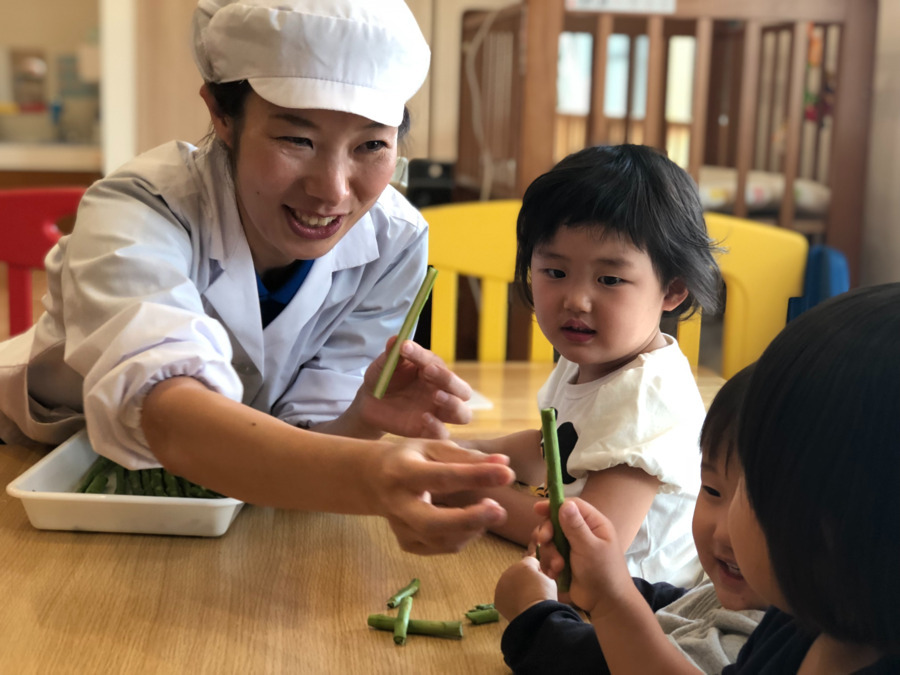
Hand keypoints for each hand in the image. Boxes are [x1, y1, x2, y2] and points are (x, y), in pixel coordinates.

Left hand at [361, 338, 472, 438]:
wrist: (370, 403)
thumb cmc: (383, 378)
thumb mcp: (384, 364)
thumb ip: (392, 353)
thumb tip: (396, 338)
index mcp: (435, 371)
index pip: (437, 363)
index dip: (422, 356)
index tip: (405, 348)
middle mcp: (442, 392)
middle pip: (463, 390)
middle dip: (450, 380)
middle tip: (428, 371)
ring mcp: (438, 413)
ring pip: (463, 414)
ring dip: (453, 404)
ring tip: (435, 396)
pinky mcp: (428, 431)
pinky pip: (443, 434)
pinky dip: (437, 427)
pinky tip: (424, 417)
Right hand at [371, 438, 514, 554]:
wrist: (373, 479)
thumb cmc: (411, 457)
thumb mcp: (434, 448)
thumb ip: (468, 457)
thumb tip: (504, 464)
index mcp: (402, 471)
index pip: (442, 476)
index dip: (476, 476)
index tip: (507, 473)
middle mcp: (397, 503)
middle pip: (432, 523)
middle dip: (469, 519)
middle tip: (499, 511)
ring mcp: (399, 527)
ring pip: (440, 540)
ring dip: (472, 529)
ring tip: (490, 510)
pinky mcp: (406, 543)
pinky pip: (440, 547)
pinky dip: (463, 537)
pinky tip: (471, 521)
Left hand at [494, 556, 556, 620]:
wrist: (534, 615)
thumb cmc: (545, 596)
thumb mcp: (549, 580)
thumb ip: (541, 574)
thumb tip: (537, 575)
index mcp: (523, 565)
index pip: (531, 562)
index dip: (538, 571)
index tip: (542, 580)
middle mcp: (509, 571)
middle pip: (518, 572)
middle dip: (525, 579)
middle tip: (533, 592)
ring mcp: (501, 584)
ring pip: (510, 583)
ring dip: (516, 588)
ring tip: (526, 600)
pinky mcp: (497, 597)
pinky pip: (505, 595)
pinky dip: (510, 600)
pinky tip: (519, 606)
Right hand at [533, 498, 633, 615]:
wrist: (605, 603)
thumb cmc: (603, 572)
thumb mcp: (589, 547)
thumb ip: (576, 526)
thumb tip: (564, 504)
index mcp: (593, 524)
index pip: (572, 506)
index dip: (554, 505)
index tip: (537, 509)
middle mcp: (581, 532)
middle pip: (555, 522)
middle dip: (547, 533)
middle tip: (543, 541)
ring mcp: (571, 547)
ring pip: (549, 541)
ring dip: (549, 553)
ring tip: (558, 567)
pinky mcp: (563, 561)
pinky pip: (547, 556)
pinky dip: (548, 564)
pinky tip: (555, 574)